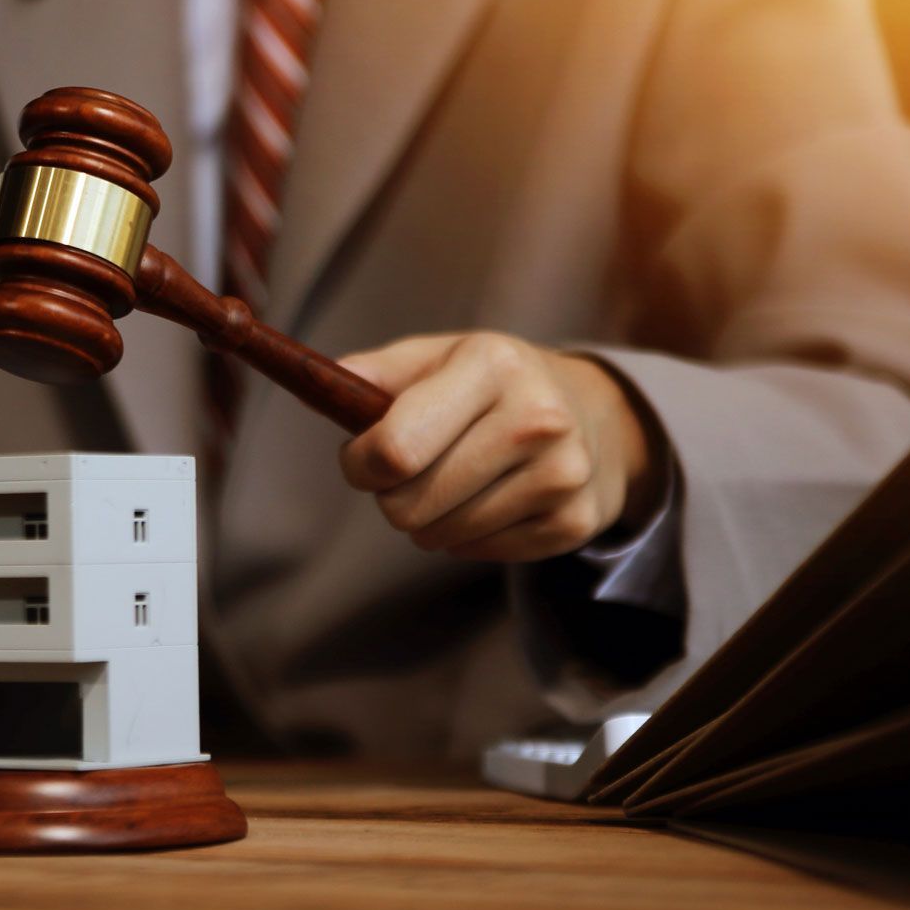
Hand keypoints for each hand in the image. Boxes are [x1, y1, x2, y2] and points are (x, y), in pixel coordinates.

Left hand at [337, 333, 654, 562]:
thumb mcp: (439, 357)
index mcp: (491, 365)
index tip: (361, 459)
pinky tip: (488, 499)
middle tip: (408, 474)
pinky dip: (466, 536)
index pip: (395, 448)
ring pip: (440, 535)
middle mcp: (536, 418)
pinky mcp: (573, 522)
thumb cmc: (495, 385)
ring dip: (427, 518)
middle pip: (411, 504)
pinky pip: (477, 552)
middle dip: (391, 495)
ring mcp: (561, 474)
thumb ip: (373, 373)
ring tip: (452, 483)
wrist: (598, 414)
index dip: (360, 465)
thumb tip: (311, 383)